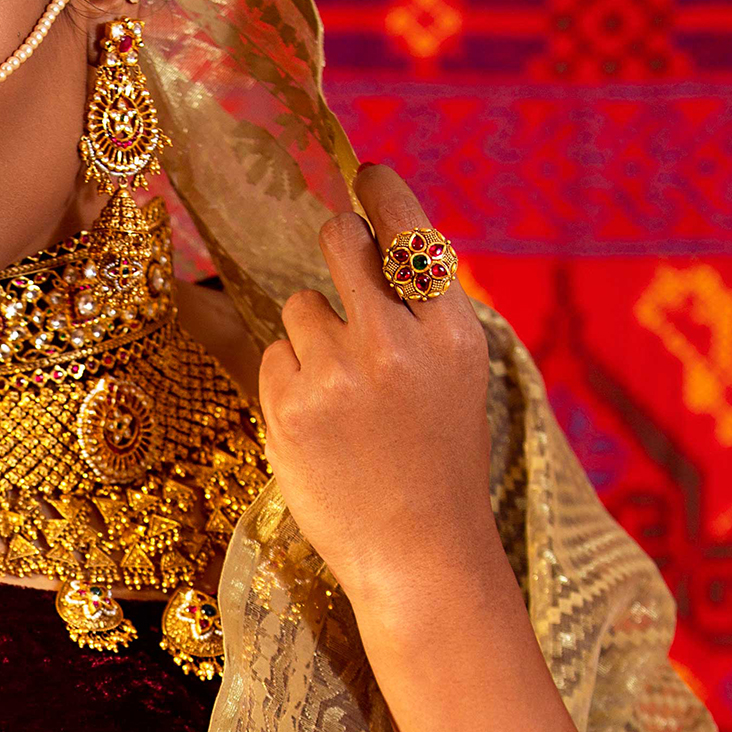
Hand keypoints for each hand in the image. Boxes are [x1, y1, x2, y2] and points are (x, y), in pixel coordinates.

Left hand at [260, 162, 503, 625]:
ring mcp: (338, 373)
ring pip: (300, 308)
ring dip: (310, 336)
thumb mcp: (457, 383)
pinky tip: (319, 425)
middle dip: (335, 244)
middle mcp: (395, 343)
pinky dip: (288, 381)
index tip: (365, 175)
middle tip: (337, 258)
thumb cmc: (440, 470)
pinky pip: (274, 358)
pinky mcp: (291, 407)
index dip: (384, 197)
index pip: (412, 235)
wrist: (419, 556)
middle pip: (341, 244)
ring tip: (341, 395)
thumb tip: (376, 254)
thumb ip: (423, 321)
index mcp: (452, 334)